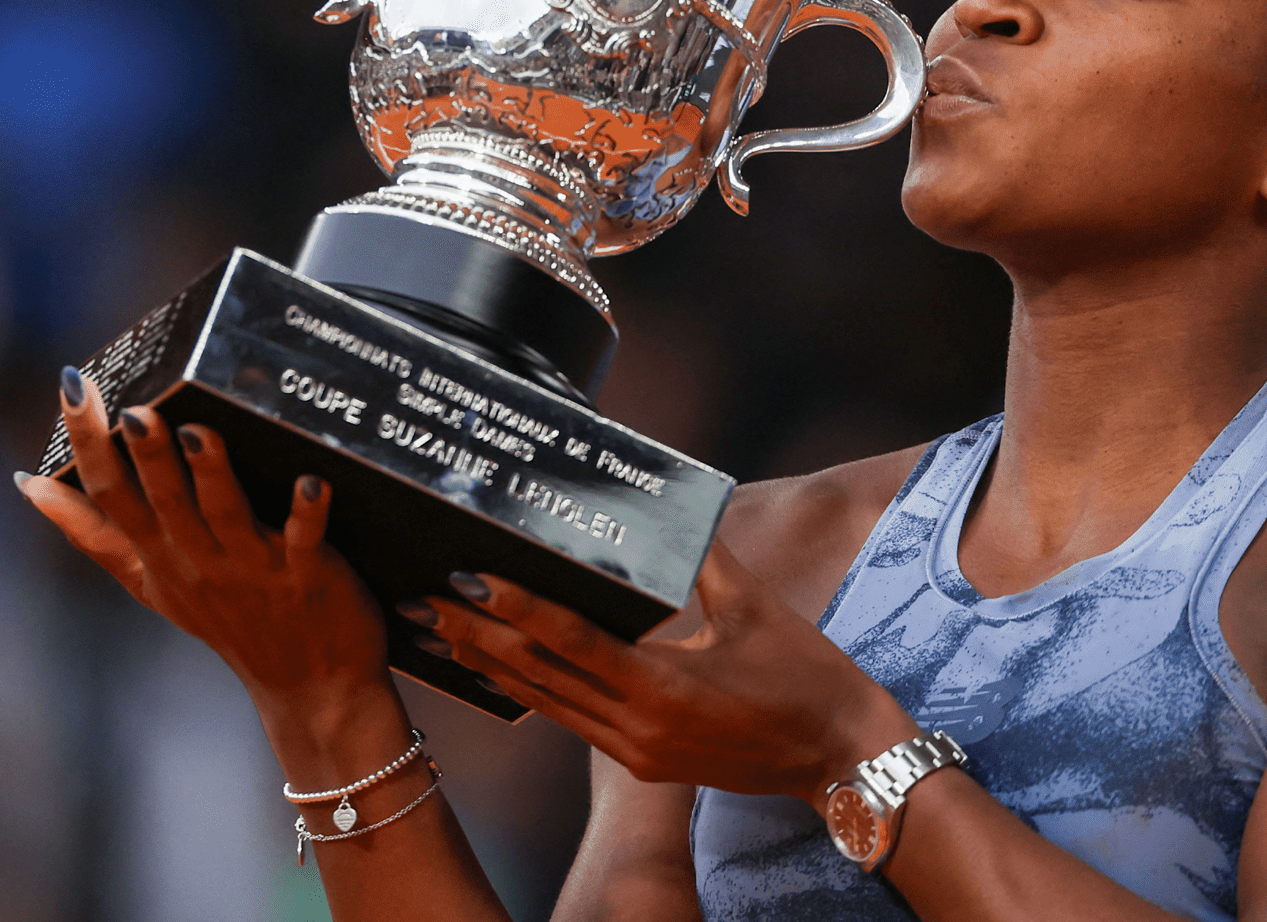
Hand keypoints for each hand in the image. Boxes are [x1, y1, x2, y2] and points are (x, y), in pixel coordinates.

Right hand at [17, 368, 388, 700]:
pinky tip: (312, 483)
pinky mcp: (306, 579)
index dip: (87, 443)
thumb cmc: (227, 620)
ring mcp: (252, 571)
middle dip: (147, 456)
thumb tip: (28, 486)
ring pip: (226, 516)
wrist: (309, 688)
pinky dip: (308, 513)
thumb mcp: (148, 582)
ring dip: (213, 475)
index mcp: (157, 555)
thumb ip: (93, 534)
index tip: (72, 387)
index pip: (109, 495)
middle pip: (163, 502)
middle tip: (134, 410)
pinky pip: (304, 541)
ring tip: (199, 434)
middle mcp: (197, 561)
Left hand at [414, 541, 917, 800]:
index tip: (468, 579)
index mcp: (663, 688)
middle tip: (424, 602)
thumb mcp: (756, 609)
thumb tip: (673, 504)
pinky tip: (502, 668)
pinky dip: (534, 692)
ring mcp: (637, 752)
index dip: (515, 609)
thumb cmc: (808, 680)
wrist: (843, 759)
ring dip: (493, 667)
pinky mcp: (644, 763)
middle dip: (477, 638)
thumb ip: (705, 558)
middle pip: (540, 677)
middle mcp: (638, 729)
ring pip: (547, 705)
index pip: (571, 641)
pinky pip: (572, 722)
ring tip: (442, 630)